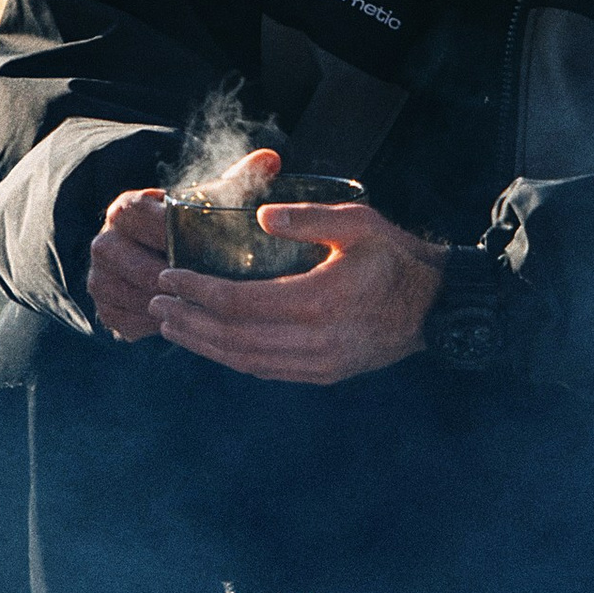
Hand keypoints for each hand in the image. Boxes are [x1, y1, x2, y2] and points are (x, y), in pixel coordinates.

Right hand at [87, 144, 282, 341]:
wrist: (146, 253)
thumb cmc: (182, 224)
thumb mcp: (203, 201)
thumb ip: (234, 181)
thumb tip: (271, 159)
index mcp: (125, 210)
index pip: (148, 222)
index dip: (181, 238)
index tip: (214, 251)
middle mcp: (104, 243)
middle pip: (142, 270)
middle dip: (182, 281)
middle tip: (218, 289)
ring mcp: (99, 279)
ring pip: (140, 300)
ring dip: (175, 308)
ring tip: (208, 308)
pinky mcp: (105, 311)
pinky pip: (135, 325)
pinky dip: (163, 327)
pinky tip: (189, 322)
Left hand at [151, 192, 443, 386]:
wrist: (436, 307)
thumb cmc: (396, 257)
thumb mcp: (359, 223)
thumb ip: (308, 217)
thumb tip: (260, 218)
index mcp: (319, 301)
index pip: (239, 302)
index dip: (198, 291)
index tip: (169, 276)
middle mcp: (316, 341)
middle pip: (233, 339)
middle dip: (189, 321)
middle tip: (157, 302)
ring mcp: (320, 364)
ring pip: (246, 361)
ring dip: (203, 345)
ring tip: (171, 324)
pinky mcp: (324, 374)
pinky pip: (267, 371)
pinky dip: (232, 358)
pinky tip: (211, 343)